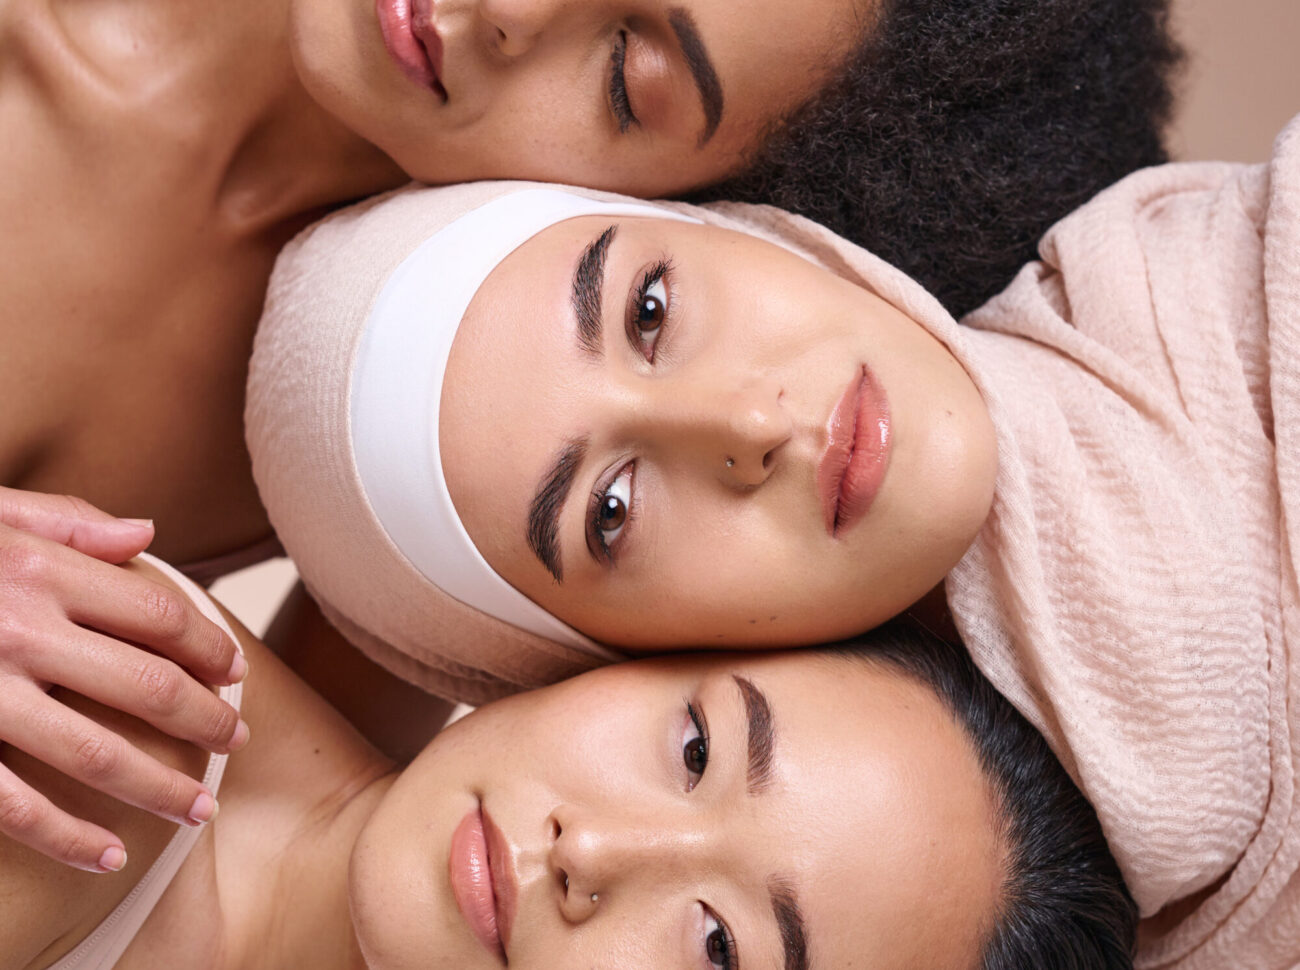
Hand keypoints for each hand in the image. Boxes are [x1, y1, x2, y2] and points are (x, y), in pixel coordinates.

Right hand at [0, 487, 248, 871]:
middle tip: (238, 741)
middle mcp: (17, 631)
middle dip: (206, 719)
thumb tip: (147, 534)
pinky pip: (12, 804)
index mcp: (38, 571)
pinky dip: (66, 836)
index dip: (209, 645)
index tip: (234, 672)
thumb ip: (66, 522)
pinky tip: (107, 854)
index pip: (157, 614)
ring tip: (199, 807)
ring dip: (159, 787)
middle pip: (148, 684)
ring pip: (96, 752)